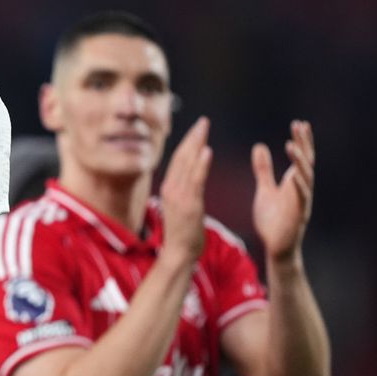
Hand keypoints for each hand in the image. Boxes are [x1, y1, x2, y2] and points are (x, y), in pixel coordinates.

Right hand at [158, 117, 211, 265]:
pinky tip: (207, 151)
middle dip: (193, 137)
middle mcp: (172, 188)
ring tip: (204, 128)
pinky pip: (196, 180)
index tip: (197, 129)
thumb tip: (190, 182)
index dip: (188, 143)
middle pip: (182, 156)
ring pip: (187, 164)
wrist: (178, 254)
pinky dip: (200, 165)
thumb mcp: (180, 208)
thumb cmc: (183, 234)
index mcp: (170, 188)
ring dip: (196, 144)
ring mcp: (179, 196)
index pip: (179, 160)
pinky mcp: (189, 204)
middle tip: (203, 121)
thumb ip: (184, 193)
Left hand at [251, 120, 314, 262]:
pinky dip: (299, 186)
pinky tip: (295, 175)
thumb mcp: (264, 190)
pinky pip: (301, 198)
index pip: (300, 156)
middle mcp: (302, 188)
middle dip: (303, 144)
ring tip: (291, 145)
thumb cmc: (273, 220)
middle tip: (299, 126)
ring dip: (299, 161)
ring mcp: (302, 201)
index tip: (299, 123)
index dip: (301, 140)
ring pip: (304, 177)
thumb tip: (259, 146)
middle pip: (305, 162)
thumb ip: (264, 170)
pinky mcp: (299, 214)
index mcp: (294, 182)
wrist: (277, 247)